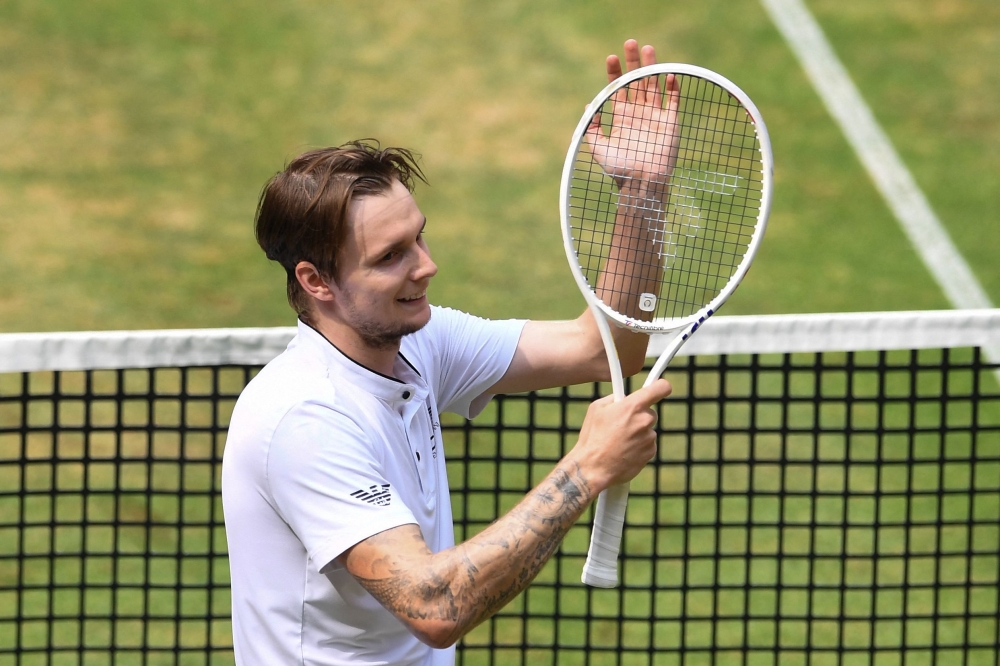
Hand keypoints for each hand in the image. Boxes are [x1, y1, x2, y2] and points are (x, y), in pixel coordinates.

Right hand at [568, 378, 672, 490]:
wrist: (593, 467)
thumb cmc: (593, 437)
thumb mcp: (597, 408)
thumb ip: (614, 398)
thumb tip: (623, 397)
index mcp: (633, 406)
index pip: (661, 388)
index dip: (660, 386)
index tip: (659, 388)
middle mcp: (645, 420)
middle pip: (650, 412)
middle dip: (638, 416)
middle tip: (621, 423)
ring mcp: (649, 438)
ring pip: (647, 429)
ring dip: (637, 432)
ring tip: (618, 441)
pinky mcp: (650, 452)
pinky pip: (647, 444)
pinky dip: (638, 445)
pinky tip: (623, 450)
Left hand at [584, 40, 680, 188]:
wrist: (641, 184)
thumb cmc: (619, 170)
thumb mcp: (598, 148)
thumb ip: (592, 127)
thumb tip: (588, 107)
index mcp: (622, 118)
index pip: (618, 90)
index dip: (614, 73)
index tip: (610, 57)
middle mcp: (639, 114)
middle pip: (636, 82)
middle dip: (633, 63)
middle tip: (630, 42)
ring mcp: (655, 117)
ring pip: (653, 86)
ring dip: (651, 67)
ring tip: (648, 48)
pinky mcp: (671, 123)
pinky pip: (673, 102)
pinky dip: (672, 88)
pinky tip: (669, 74)